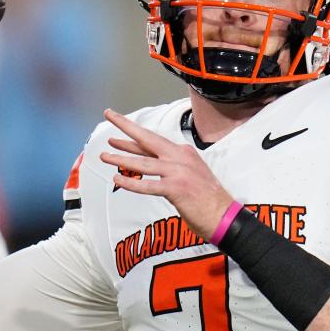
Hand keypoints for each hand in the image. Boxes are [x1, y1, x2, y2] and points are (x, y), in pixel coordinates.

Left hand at [100, 108, 233, 239]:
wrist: (225, 215)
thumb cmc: (207, 199)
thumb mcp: (191, 174)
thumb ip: (172, 168)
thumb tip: (152, 168)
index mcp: (184, 153)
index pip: (153, 141)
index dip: (134, 135)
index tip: (119, 127)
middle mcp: (180, 157)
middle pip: (147, 139)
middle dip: (126, 127)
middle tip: (109, 115)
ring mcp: (179, 172)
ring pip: (144, 162)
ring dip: (121, 158)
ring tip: (104, 156)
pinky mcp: (176, 188)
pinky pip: (148, 185)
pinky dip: (131, 183)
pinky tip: (117, 180)